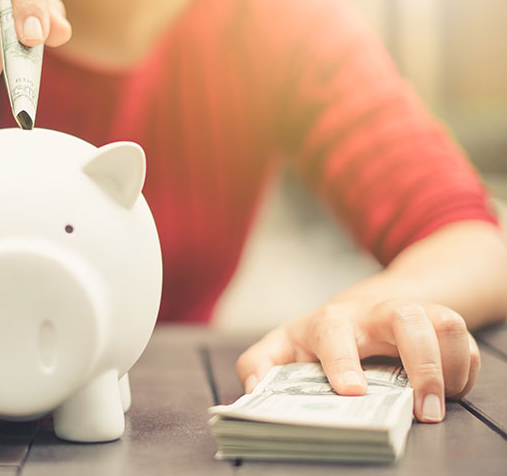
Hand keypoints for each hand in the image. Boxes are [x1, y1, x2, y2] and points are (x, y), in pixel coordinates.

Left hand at [236, 299, 479, 422]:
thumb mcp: (282, 347)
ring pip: (444, 322)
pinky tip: (449, 392)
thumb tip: (254, 387)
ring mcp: (412, 314)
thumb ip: (258, 364)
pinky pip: (464, 343)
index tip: (351, 392)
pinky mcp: (440, 325)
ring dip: (447, 367)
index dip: (342, 361)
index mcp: (330, 321)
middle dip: (420, 363)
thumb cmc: (319, 337)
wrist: (362, 309)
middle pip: (405, 317)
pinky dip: (463, 371)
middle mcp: (374, 313)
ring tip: (436, 406)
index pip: (334, 332)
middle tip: (422, 410)